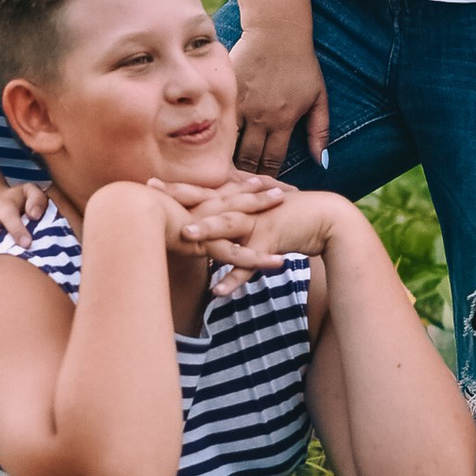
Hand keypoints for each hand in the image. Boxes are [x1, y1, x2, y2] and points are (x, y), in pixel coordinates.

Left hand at [156, 172, 339, 279]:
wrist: (325, 218)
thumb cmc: (288, 218)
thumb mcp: (256, 217)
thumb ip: (234, 219)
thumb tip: (211, 230)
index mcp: (237, 202)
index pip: (203, 193)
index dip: (178, 188)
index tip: (150, 183)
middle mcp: (244, 209)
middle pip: (208, 202)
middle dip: (181, 198)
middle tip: (153, 193)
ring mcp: (258, 224)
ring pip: (229, 227)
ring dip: (208, 231)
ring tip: (185, 236)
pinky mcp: (272, 242)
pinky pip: (251, 264)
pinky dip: (235, 278)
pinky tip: (218, 292)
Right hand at [227, 20, 327, 177]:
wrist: (277, 32)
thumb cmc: (302, 64)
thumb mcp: (319, 98)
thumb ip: (320, 131)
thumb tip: (322, 162)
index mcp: (284, 121)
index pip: (272, 162)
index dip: (268, 179)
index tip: (264, 188)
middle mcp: (260, 117)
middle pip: (248, 158)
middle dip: (245, 175)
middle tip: (241, 186)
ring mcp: (240, 105)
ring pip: (228, 142)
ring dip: (228, 157)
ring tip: (225, 171)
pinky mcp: (226, 93)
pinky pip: (218, 121)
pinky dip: (216, 135)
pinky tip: (213, 145)